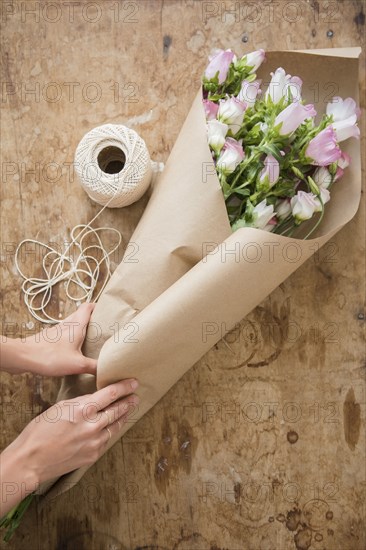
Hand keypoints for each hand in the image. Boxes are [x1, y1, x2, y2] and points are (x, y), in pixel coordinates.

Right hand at [0, 378, 138, 513]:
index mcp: (82, 410)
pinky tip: (112, 427)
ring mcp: (94, 442)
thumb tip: (94, 400)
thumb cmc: (40, 431)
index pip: (110, 394)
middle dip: (128, 402)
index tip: (133, 382)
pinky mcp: (93, 455)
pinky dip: (110, 431)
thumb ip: (80, 403)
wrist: (31, 460)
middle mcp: (92, 426)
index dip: (124, 387)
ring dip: (123, 417)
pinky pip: (106, 440)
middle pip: (117, 410)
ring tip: (128, 410)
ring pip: (115, 426)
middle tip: (135, 396)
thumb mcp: (59, 408)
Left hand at [1, 303, 97, 375]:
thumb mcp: (77, 364)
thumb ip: (93, 366)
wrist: (24, 356)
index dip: (96, 305)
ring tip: (88, 336)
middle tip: (100, 324)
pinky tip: (71, 347)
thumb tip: (106, 369)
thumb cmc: (49, 356)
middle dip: (90, 316)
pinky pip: (63, 332)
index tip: (105, 309)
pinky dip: (70, 335)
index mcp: (76, 326)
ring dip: (80, 326)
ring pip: (71, 322)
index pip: (87, 307)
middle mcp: (66, 324)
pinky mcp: (49, 338)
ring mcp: (56, 330)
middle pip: (80, 314)